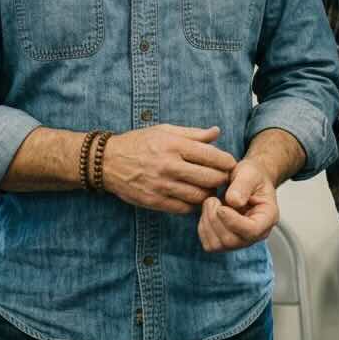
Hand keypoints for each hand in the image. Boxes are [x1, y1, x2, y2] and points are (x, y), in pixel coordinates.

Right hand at [101, 124, 235, 213]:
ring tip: (209, 188)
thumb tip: (217, 132)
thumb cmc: (140, 142)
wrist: (108, 161)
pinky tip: (193, 197)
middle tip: (224, 179)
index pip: (212, 156)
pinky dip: (193, 205)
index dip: (227, 162)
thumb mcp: (165, 131)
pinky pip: (184, 208)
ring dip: (209, 194)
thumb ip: (193, 134)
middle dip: (222, 179)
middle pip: (210, 178)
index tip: (230, 164)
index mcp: (174, 145)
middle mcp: (169, 166)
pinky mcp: (155, 201)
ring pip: (199, 196)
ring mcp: (162, 185)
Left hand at [197, 158, 278, 251]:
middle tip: (212, 199)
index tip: (220, 206)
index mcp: (268, 217)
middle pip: (232, 241)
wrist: (247, 180)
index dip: (233, 221)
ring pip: (219, 245)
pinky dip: (203, 228)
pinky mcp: (226, 241)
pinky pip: (210, 244)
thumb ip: (243, 185)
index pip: (251, 231)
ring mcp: (241, 239)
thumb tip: (233, 202)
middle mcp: (256, 234)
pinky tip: (207, 212)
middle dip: (216, 219)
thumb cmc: (251, 176)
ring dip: (208, 223)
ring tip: (210, 203)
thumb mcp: (249, 173)